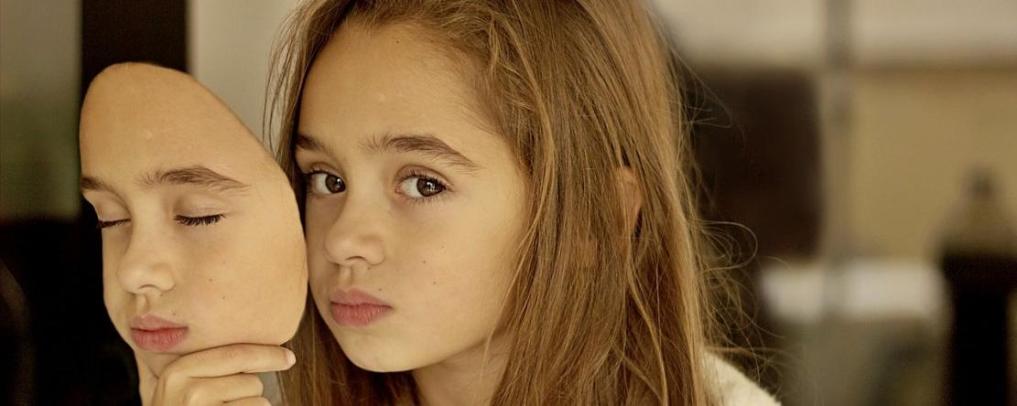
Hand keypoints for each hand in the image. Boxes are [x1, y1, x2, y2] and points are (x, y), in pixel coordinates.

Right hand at [137, 344, 294, 404]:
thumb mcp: (180, 387)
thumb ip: (209, 369)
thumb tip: (268, 355)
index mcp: (179, 372)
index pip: (236, 355)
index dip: (267, 354)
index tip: (289, 357)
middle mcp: (191, 392)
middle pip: (251, 381)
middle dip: (251, 392)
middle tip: (225, 403)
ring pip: (259, 402)